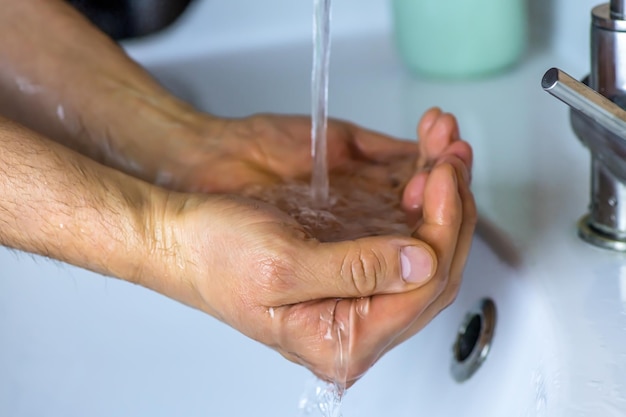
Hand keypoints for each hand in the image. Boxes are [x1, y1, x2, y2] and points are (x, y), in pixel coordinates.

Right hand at [141, 109, 475, 386]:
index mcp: (339, 340)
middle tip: (450, 162)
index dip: (442, 230)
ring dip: (442, 194)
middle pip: (434, 269)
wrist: (179, 231)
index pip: (420, 292)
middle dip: (451, 208)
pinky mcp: (351, 256)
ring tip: (445, 149)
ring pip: (426, 245)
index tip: (443, 180)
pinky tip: (424, 160)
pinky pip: (401, 228)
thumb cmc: (212, 258)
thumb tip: (421, 264)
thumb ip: (356, 271)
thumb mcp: (282, 267)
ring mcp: (357, 287)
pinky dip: (418, 192)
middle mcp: (355, 319)